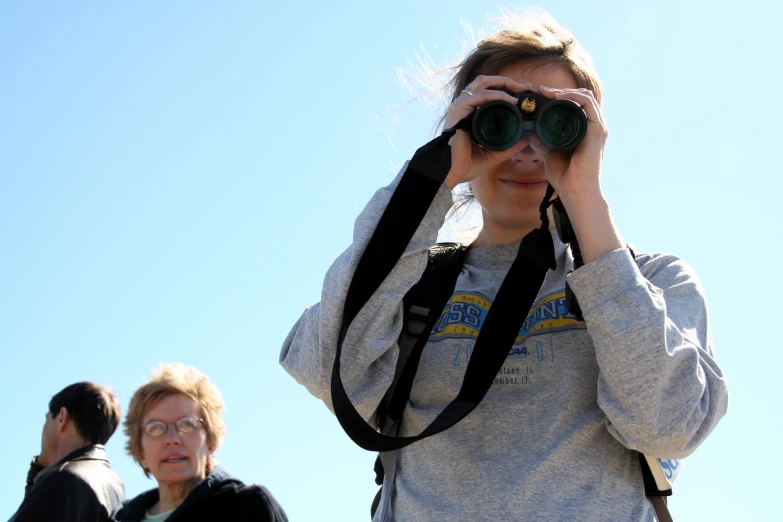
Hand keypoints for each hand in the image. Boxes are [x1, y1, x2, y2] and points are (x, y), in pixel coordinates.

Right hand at [443, 75, 532, 189]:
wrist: (451, 173)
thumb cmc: (465, 164)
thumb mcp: (492, 153)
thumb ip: (508, 147)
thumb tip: (525, 140)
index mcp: (469, 112)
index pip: (487, 91)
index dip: (505, 88)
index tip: (523, 93)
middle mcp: (464, 106)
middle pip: (486, 81)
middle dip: (507, 81)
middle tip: (524, 88)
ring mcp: (460, 106)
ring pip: (483, 82)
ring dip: (503, 83)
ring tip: (519, 90)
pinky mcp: (458, 110)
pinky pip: (480, 96)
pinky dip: (497, 95)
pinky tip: (510, 101)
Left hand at [527, 86, 607, 205]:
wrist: (575, 192)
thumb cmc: (565, 176)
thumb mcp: (549, 153)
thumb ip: (541, 141)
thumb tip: (528, 131)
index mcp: (585, 130)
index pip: (575, 103)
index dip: (558, 95)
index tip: (539, 94)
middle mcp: (594, 126)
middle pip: (580, 96)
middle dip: (560, 90)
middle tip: (540, 91)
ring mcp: (597, 127)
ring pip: (585, 96)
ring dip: (565, 91)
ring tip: (547, 92)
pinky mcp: (597, 131)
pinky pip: (588, 104)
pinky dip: (573, 97)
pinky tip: (558, 97)